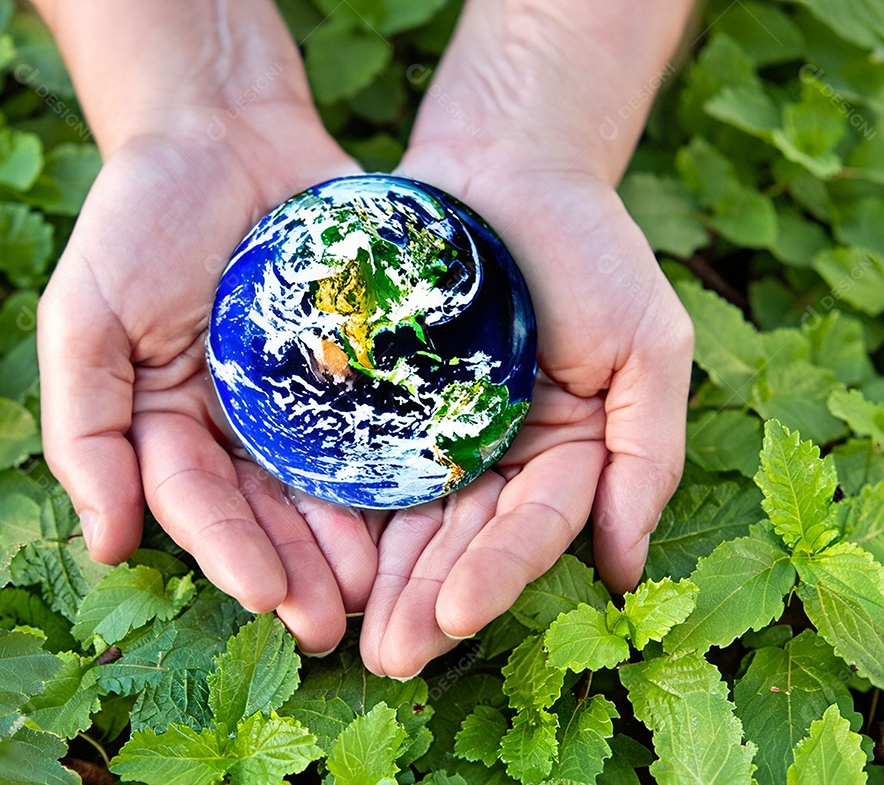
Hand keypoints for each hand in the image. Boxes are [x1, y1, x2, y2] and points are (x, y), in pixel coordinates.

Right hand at [36, 94, 381, 655]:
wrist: (224, 130)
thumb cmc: (138, 221)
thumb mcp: (86, 317)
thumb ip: (85, 428)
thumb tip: (106, 544)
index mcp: (169, 428)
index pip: (198, 504)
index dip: (230, 552)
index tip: (268, 596)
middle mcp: (238, 428)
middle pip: (268, 513)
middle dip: (299, 572)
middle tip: (335, 625)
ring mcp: (300, 400)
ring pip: (327, 486)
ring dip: (352, 544)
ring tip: (386, 591)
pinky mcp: (356, 368)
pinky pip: (378, 424)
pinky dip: (396, 470)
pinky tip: (425, 509)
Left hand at [360, 2, 693, 676]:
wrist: (504, 161)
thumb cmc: (589, 247)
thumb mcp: (649, 347)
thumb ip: (646, 455)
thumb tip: (626, 570)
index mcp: (560, 457)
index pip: (528, 530)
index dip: (495, 576)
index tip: (456, 619)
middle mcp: (492, 458)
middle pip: (456, 542)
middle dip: (423, 600)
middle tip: (386, 656)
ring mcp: (431, 433)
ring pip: (401, 518)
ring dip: (375, 577)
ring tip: (339, 629)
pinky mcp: (378, 403)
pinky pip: (354, 460)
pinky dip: (336, 508)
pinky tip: (309, 551)